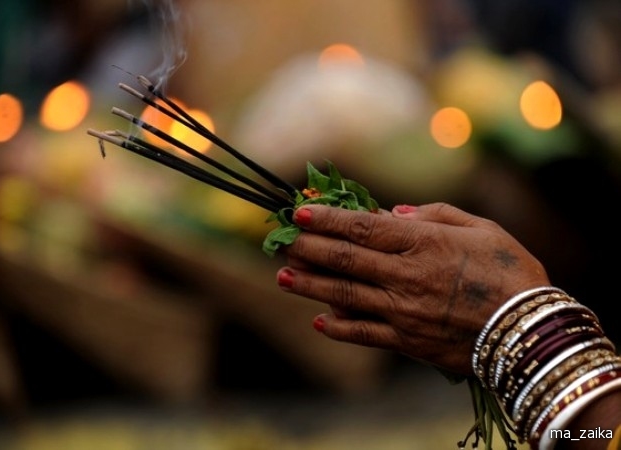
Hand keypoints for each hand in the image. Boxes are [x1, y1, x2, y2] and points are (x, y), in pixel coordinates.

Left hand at [276, 202, 549, 374]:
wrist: (531, 332)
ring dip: (310, 285)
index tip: (300, 212)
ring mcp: (403, 312)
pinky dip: (339, 328)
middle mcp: (405, 277)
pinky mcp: (407, 342)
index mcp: (423, 244)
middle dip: (308, 248)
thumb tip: (394, 214)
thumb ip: (435, 215)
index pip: (362, 228)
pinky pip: (364, 334)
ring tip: (282, 277)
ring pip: (345, 295)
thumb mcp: (481, 228)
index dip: (327, 219)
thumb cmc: (510, 272)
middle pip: (345, 260)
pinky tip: (318, 321)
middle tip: (281, 241)